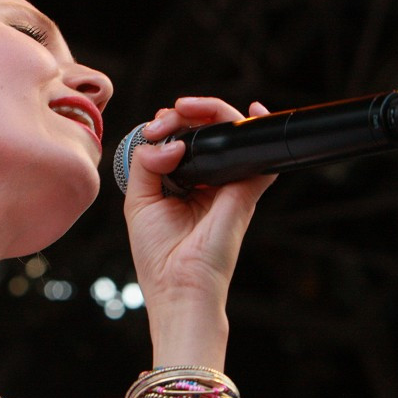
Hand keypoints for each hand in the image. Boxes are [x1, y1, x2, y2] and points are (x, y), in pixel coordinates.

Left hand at [123, 97, 274, 366]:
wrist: (180, 287)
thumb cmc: (159, 255)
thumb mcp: (139, 202)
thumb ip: (145, 164)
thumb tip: (167, 141)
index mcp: (179, 185)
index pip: (178, 142)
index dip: (166, 125)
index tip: (152, 127)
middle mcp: (206, 182)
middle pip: (203, 133)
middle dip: (184, 114)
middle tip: (166, 116)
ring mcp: (227, 185)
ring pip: (228, 134)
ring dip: (210, 112)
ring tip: (186, 110)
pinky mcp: (245, 192)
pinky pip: (258, 155)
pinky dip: (257, 129)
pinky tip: (251, 112)